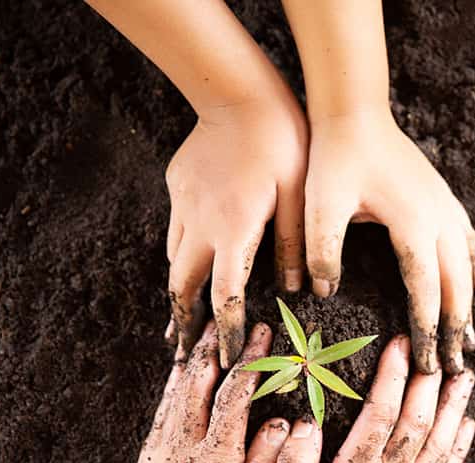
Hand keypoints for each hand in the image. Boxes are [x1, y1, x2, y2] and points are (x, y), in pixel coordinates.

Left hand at [125, 321, 289, 462]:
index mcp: (217, 459)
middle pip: (201, 386)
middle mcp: (186, 449)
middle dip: (217, 350)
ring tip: (203, 335)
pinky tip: (177, 377)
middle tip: (228, 321)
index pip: (235, 395)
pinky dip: (170, 390)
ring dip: (192, 362)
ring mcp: (164, 454)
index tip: (263, 335)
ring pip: (176, 396)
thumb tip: (282, 423)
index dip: (250, 361)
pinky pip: (160, 416)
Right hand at [165, 94, 307, 367]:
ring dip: (178, 292)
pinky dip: (182, 255)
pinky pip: (177, 230)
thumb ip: (296, 244)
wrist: (239, 91)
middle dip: (183, 324)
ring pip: (174, 260)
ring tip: (181, 322)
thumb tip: (300, 288)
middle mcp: (200, 224)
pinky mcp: (178, 186)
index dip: (224, 331)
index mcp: (233, 231)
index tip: (224, 359)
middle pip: (182, 286)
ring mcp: (184, 204)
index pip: (225, 295)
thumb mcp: (299, 197)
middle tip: (184, 357)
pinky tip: (191, 263)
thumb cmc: (282, 142)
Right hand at [263, 335, 474, 462]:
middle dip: (430, 380)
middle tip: (441, 350)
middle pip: (418, 419)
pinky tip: (468, 426)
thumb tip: (303, 422)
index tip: (400, 346)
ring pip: (441, 442)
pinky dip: (460, 448)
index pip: (380, 411)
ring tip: (466, 377)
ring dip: (454, 407)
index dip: (393, 375)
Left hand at [298, 106, 474, 374]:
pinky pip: (469, 244)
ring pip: (467, 269)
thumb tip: (324, 291)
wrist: (356, 112)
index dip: (427, 331)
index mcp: (414, 226)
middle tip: (454, 368)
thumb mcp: (320, 204)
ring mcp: (446, 209)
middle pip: (455, 288)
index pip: (426, 292)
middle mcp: (439, 220)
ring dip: (468, 308)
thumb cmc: (335, 157)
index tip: (429, 364)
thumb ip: (322, 249)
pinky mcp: (443, 200)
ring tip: (471, 342)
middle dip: (454, 330)